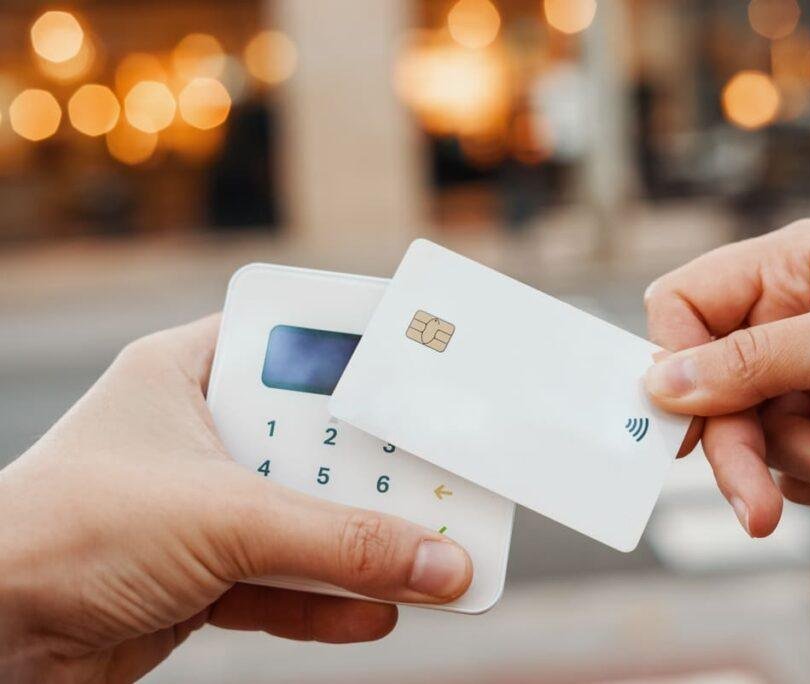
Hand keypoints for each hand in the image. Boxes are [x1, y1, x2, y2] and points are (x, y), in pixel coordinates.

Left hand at [0, 316, 472, 682]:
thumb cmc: (66, 532)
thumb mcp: (225, 519)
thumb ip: (341, 543)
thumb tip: (440, 562)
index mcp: (187, 374)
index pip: (293, 345)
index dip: (360, 354)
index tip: (427, 370)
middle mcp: (197, 436)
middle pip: (314, 443)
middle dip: (377, 470)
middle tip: (447, 476)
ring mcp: (198, 509)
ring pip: (304, 519)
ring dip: (363, 544)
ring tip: (435, 556)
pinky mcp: (199, 576)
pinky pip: (282, 584)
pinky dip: (328, 600)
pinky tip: (380, 611)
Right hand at [644, 220, 809, 536]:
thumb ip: (755, 361)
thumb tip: (663, 381)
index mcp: (789, 271)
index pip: (683, 305)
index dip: (673, 360)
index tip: (683, 421)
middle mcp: (785, 322)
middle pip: (709, 394)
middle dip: (746, 452)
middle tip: (758, 513)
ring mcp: (805, 381)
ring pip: (755, 442)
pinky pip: (793, 473)